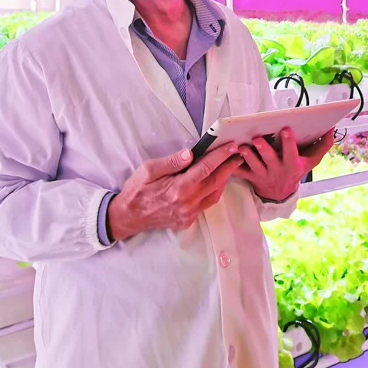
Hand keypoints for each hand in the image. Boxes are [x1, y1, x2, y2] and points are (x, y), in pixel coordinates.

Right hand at [107, 143, 243, 240]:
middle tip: (238, 153)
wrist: (128, 216)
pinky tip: (215, 182)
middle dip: (229, 166)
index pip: (206, 168)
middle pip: (215, 182)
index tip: (231, 146)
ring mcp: (188, 214)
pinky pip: (206, 204)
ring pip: (214, 195)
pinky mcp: (187, 220)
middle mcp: (187, 203)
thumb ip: (171, 162)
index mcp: (178, 188)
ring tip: (230, 165)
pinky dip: (213, 191)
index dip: (221, 156)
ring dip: (224, 179)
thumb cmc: (137, 190)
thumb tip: (190, 154)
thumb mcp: (148, 170)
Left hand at [235, 127, 334, 202]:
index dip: (289, 143)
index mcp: (292, 164)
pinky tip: (228, 157)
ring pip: (253, 165)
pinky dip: (233, 165)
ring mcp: (262, 174)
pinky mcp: (250, 177)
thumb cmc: (296, 170)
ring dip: (247, 156)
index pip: (291, 153)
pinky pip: (240, 172)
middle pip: (270, 159)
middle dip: (264, 149)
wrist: (280, 194)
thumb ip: (322, 145)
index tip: (286, 129)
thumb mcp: (311, 161)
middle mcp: (277, 170)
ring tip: (241, 146)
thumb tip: (332, 128)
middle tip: (258, 139)